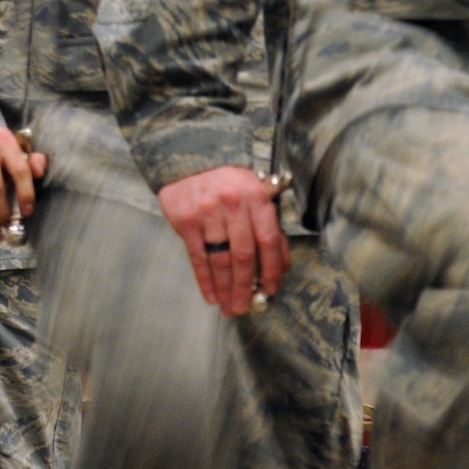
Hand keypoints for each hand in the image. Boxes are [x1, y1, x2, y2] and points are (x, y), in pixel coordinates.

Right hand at [158, 166, 291, 316]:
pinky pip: (198, 257)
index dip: (272, 270)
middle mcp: (233, 205)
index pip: (269, 241)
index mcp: (257, 199)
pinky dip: (205, 280)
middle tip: (245, 308)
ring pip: (220, 259)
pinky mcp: (187, 220)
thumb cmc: (231, 184)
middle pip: (243, 255)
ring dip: (226, 288)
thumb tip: (282, 267)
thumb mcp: (256, 196)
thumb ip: (271, 228)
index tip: (271, 290)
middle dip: (246, 287)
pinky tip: (211, 296)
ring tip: (230, 307)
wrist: (191, 161)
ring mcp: (208, 212)